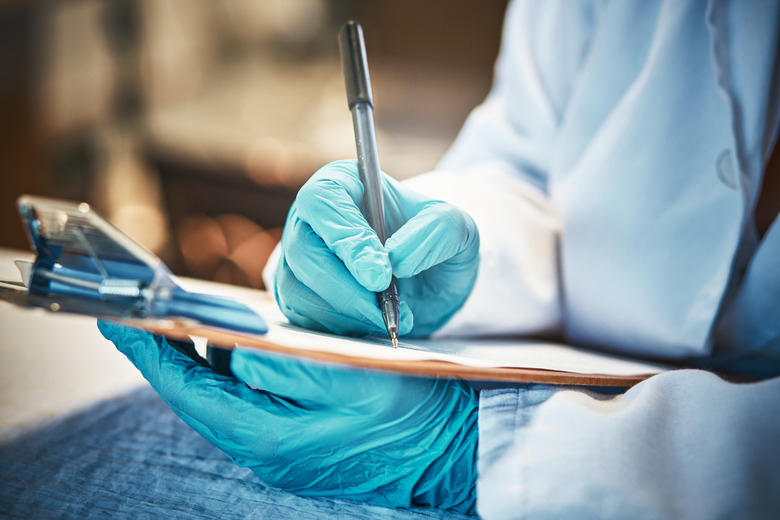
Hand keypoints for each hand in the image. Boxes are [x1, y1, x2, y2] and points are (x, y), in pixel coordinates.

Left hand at [98, 320, 478, 513]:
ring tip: (179, 323)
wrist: (443, 450)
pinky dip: (228, 374)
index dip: (152, 356)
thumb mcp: (352, 377)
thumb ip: (287, 364)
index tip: (121, 323)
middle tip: (141, 315)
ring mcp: (275, 450)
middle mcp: (263, 449)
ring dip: (199, 362)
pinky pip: (244, 403)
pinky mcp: (289, 442)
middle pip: (198, 395)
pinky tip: (231, 348)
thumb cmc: (406, 410)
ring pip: (220, 398)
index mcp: (271, 436)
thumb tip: (237, 352)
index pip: (191, 392)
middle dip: (167, 354)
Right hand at [275, 160, 478, 337]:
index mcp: (342, 185)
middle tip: (381, 311)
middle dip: (344, 288)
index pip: (323, 203)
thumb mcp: (455, 226)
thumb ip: (436, 231)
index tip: (380, 276)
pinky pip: (302, 316)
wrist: (428, 278)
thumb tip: (396, 260)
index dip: (346, 240)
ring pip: (297, 289)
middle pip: (303, 251)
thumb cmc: (434, 240)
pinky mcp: (298, 295)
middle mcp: (311, 219)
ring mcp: (298, 259)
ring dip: (344, 313)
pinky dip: (339, 328)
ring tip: (387, 318)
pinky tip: (372, 323)